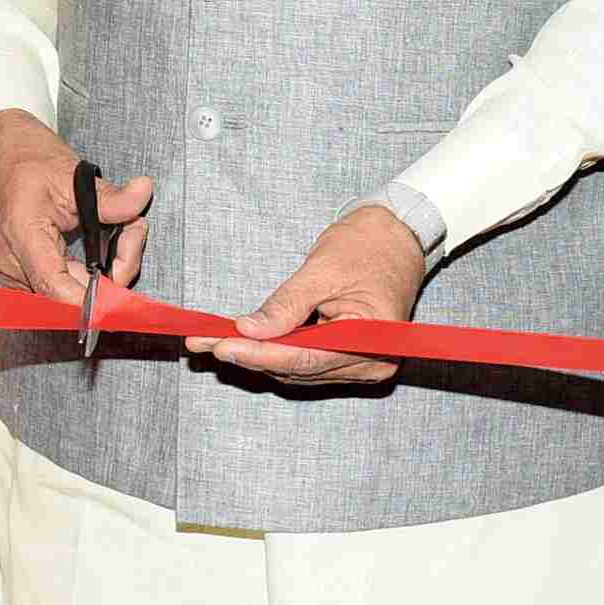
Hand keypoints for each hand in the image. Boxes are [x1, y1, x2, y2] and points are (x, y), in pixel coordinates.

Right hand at [0, 109, 151, 304]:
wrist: (1, 150)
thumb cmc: (25, 159)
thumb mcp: (73, 173)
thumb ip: (109, 197)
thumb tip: (141, 196)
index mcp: (22, 237)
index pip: (57, 289)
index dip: (93, 301)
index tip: (123, 298)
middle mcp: (14, 263)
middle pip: (70, 295)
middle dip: (113, 273)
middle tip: (133, 234)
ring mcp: (17, 270)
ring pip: (69, 293)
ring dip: (103, 273)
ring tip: (122, 233)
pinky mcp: (25, 270)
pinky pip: (62, 284)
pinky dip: (89, 270)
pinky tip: (103, 244)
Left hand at [186, 205, 424, 384]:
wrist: (399, 235)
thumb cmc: (370, 244)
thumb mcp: (323, 269)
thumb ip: (286, 304)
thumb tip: (248, 330)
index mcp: (373, 341)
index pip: (305, 357)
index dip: (259, 354)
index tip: (219, 346)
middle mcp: (371, 363)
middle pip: (299, 368)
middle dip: (251, 356)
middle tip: (205, 344)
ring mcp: (361, 364)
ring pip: (299, 369)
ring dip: (259, 356)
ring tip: (217, 342)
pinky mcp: (349, 357)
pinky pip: (307, 361)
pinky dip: (278, 351)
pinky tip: (248, 342)